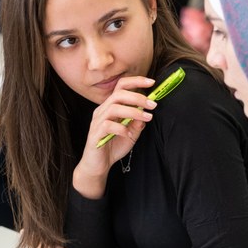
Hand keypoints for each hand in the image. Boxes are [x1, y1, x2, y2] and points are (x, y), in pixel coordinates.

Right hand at [72, 76, 156, 198]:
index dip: (135, 81)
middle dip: (138, 97)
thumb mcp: (131, 134)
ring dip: (133, 111)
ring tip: (147, 118)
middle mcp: (102, 111)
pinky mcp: (95, 134)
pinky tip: (129, 134)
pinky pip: (107, 125)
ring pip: (114, 108)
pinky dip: (121, 128)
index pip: (121, 87)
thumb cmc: (113, 147)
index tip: (151, 82)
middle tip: (153, 104)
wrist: (98, 165)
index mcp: (110, 107)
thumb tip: (146, 113)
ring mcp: (97, 122)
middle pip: (118, 94)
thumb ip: (137, 123)